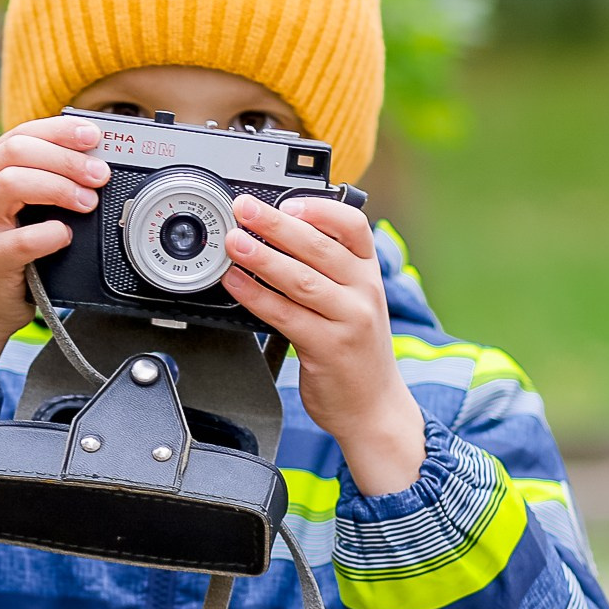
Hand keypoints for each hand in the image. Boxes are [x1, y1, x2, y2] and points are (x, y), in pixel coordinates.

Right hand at [0, 115, 106, 399]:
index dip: (60, 130)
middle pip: (17, 151)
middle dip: (66, 158)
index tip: (94, 136)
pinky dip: (51, 234)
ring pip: (12, 183)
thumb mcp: (21, 207)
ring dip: (59, 187)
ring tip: (87, 202)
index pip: (22, 133)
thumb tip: (97, 162)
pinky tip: (66, 236)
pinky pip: (21, 239)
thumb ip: (46, 181)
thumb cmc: (8, 251)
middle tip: (99, 174)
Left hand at [222, 194, 426, 496]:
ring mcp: (349, 321)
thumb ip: (326, 272)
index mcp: (368, 274)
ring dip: (262, 257)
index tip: (289, 201)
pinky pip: (285, 315)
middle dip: (276, 224)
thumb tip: (276, 237)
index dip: (320, 209)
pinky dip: (256, 296)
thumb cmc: (355, 352)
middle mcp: (364, 292)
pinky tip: (235, 284)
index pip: (353, 228)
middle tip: (244, 209)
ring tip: (234, 242)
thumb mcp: (353, 303)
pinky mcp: (329, 348)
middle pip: (319, 248)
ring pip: (301, 280)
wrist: (375, 408)